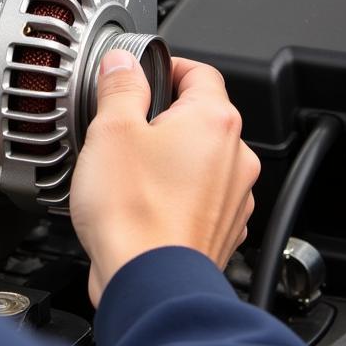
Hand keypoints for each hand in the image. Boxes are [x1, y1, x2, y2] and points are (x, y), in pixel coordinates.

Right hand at [70, 52, 259, 305]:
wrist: (150, 283)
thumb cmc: (134, 213)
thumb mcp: (111, 131)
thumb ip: (121, 87)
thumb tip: (123, 63)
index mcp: (213, 120)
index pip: (200, 72)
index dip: (169, 67)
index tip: (145, 74)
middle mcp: (235, 156)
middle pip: (201, 117)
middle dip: (165, 117)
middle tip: (126, 126)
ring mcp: (233, 197)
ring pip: (202, 161)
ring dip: (172, 159)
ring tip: (130, 172)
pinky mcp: (222, 230)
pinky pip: (201, 199)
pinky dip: (177, 196)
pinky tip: (143, 205)